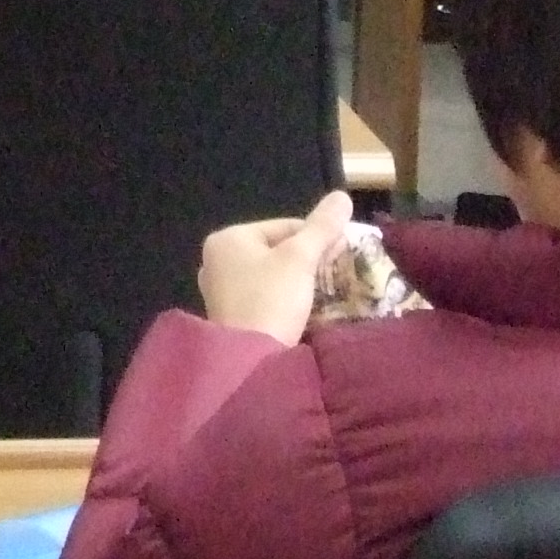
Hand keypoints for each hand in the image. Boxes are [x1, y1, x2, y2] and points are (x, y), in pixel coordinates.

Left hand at [198, 191, 355, 342]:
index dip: (316, 236)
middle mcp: (216, 260)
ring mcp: (219, 290)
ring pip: (269, 275)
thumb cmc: (271, 300)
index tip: (343, 251)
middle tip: (336, 271)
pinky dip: (282, 299)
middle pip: (275, 250)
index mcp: (228, 238)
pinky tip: (302, 309)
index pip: (283, 226)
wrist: (249, 362)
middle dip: (306, 260)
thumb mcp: (300, 259)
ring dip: (296, 281)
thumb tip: (342, 196)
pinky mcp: (229, 317)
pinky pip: (262, 297)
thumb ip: (321, 227)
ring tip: (324, 291)